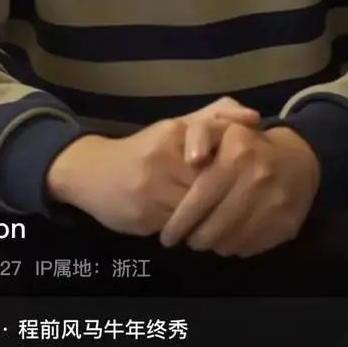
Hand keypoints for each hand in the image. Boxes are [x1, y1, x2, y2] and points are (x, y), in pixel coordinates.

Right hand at [45, 97, 261, 237]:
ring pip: (197, 209)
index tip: (245, 177)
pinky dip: (189, 230)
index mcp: (176, 131)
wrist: (92, 172)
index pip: (222, 153)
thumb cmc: (144, 150)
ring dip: (208, 216)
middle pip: (211, 183)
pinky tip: (192, 227)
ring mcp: (152, 186)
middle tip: (236, 203)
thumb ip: (216, 117)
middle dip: (223, 196)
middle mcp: (164, 156)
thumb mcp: (178, 127)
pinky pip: (180, 227)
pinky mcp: (143, 214)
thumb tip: (255, 117)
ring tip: (217, 217)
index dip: (235, 170)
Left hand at [159, 124, 320, 257]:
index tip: (167, 234)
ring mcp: (274, 206)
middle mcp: (257, 180)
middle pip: (212, 229)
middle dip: (194, 238)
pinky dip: (234, 246)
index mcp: (237, 155)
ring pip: (229, 243)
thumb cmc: (247, 145)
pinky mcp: (286, 226)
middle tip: (188, 238)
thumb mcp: (222, 128)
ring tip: (207, 236)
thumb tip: (192, 160)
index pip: (199, 200)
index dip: (179, 221)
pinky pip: (249, 248)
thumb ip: (199, 135)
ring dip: (213, 244)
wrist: (298, 159)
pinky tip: (229, 235)